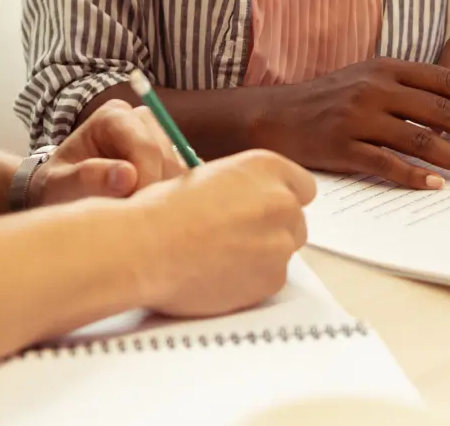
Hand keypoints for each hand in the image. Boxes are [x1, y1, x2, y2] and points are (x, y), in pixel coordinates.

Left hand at [29, 99, 186, 206]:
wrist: (63, 193)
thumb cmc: (58, 188)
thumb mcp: (60, 185)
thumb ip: (89, 179)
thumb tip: (127, 176)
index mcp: (113, 116)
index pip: (146, 148)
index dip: (146, 183)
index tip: (133, 215)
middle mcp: (141, 119)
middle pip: (168, 160)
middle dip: (154, 194)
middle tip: (133, 223)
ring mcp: (160, 137)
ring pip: (181, 172)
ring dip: (164, 199)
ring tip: (135, 220)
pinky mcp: (171, 158)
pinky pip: (185, 181)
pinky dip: (171, 201)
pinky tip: (149, 214)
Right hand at [134, 149, 315, 318]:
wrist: (146, 248)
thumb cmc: (163, 210)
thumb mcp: (207, 176)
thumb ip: (242, 187)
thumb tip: (248, 201)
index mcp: (266, 167)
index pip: (302, 187)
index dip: (280, 200)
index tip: (265, 210)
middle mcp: (281, 202)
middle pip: (295, 221)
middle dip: (272, 229)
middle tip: (236, 237)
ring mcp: (281, 242)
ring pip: (283, 252)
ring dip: (261, 255)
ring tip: (219, 256)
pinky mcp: (273, 278)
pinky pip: (270, 280)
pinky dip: (250, 281)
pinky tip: (218, 274)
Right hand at [247, 58, 449, 189]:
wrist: (272, 116)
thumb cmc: (324, 100)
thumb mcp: (364, 79)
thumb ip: (404, 88)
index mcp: (385, 68)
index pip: (445, 79)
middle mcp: (375, 89)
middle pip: (440, 111)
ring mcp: (358, 118)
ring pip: (420, 140)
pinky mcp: (342, 146)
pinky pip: (386, 164)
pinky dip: (414, 176)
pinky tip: (436, 186)